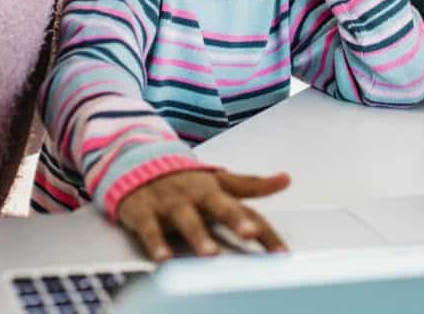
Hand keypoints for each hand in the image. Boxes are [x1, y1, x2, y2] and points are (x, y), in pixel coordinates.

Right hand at [116, 168, 290, 261]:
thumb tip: (286, 179)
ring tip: (210, 254)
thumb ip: (251, 184)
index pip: (246, 210)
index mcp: (216, 190)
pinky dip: (156, 243)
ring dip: (198, 236)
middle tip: (249, 233)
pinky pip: (150, 229)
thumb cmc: (186, 180)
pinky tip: (164, 259)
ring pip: (186, 219)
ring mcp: (170, 203)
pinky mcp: (144, 211)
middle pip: (218, 206)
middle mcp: (196, 195)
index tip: (282, 254)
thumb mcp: (219, 181)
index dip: (265, 232)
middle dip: (234, 219)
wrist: (137, 164)